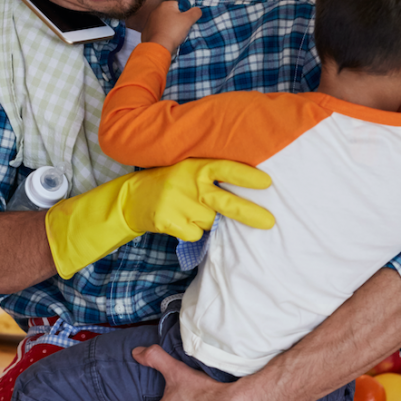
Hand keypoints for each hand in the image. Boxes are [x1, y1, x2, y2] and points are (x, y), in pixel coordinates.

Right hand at [45, 158, 274, 278]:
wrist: (131, 197)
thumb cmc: (169, 183)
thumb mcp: (187, 170)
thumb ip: (210, 177)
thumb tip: (248, 193)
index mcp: (195, 166)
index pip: (225, 169)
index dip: (246, 176)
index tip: (267, 183)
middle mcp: (188, 183)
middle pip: (225, 202)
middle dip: (250, 213)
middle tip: (270, 222)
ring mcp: (178, 203)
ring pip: (210, 222)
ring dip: (205, 222)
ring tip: (189, 211)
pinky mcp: (168, 221)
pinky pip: (195, 234)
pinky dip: (191, 232)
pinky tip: (179, 222)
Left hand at [141, 2, 200, 54]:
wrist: (159, 47)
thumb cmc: (173, 31)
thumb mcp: (188, 20)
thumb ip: (195, 12)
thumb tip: (197, 10)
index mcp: (165, 5)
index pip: (179, 5)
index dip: (185, 14)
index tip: (187, 22)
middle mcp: (155, 11)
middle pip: (171, 14)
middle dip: (177, 20)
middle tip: (181, 29)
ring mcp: (149, 21)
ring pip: (164, 23)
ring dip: (169, 27)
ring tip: (174, 35)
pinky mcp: (146, 31)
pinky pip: (157, 31)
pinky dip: (162, 34)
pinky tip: (166, 39)